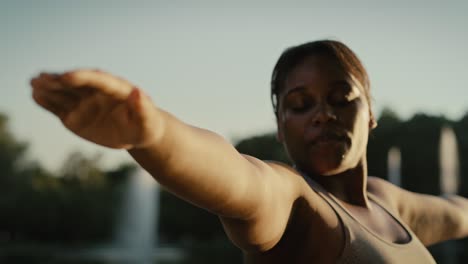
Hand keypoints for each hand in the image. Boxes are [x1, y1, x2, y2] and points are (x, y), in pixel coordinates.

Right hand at [31, 69, 160, 148]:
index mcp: (116, 89)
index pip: (98, 80)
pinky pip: (59, 107)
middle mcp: (97, 92)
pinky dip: (47, 101)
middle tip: (42, 78)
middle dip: (60, 80)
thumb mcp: (148, 120)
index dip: (82, 77)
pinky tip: (35, 94)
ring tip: (34, 83)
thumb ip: (143, 107)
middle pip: (76, 84)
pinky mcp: (75, 115)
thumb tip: (137, 92)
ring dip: (49, 88)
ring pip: (65, 93)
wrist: (137, 131)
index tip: (67, 76)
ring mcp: (85, 103)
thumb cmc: (146, 125)